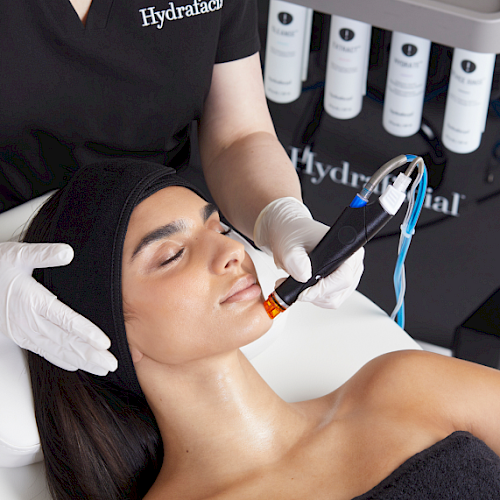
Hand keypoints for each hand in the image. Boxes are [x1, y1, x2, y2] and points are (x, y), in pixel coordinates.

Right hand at [0, 242, 117, 374]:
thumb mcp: (17, 255)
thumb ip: (43, 254)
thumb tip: (67, 252)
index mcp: (32, 302)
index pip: (65, 321)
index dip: (86, 333)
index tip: (104, 343)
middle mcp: (29, 321)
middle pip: (65, 342)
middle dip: (90, 355)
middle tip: (112, 363)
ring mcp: (24, 332)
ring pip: (57, 350)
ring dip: (81, 361)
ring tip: (101, 368)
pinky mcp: (20, 336)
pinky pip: (44, 351)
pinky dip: (62, 360)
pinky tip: (75, 365)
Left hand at [253, 197, 364, 308]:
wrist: (292, 239)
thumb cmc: (295, 237)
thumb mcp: (290, 246)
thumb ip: (295, 260)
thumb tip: (304, 275)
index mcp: (346, 249)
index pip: (343, 278)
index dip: (322, 288)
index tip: (303, 291)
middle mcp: (352, 264)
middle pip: (338, 292)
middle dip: (312, 293)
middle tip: (293, 284)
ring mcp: (348, 276)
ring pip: (333, 300)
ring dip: (312, 297)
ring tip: (296, 283)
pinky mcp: (340, 286)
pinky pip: (329, 301)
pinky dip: (314, 298)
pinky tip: (305, 287)